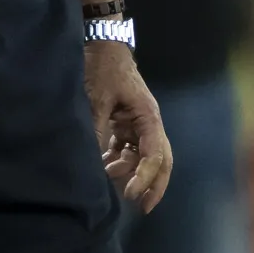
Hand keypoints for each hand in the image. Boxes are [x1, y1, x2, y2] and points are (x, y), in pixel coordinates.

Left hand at [88, 46, 172, 210]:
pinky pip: (127, 150)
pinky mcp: (125, 124)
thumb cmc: (103, 68)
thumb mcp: (97, 99)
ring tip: (106, 177)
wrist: (100, 45)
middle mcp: (148, 123)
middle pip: (160, 160)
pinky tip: (102, 166)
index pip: (155, 154)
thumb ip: (96, 132)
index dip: (146, 177)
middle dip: (153, 184)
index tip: (131, 195)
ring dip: (128, 172)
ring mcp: (137, 124)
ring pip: (141, 158)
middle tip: (141, 207)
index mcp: (148, 117)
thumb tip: (92, 164)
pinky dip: (117, 161)